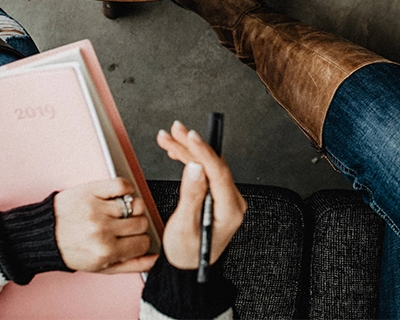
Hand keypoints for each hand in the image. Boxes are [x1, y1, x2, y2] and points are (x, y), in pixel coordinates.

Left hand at [54, 177, 156, 272]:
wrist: (43, 235)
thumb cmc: (71, 250)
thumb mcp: (101, 266)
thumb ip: (131, 265)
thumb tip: (155, 260)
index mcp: (106, 252)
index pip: (144, 243)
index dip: (140, 241)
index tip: (132, 239)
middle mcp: (102, 231)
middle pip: (142, 223)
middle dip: (135, 226)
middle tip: (122, 227)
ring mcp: (97, 209)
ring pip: (136, 205)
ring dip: (131, 208)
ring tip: (118, 213)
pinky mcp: (90, 191)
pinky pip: (122, 185)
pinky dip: (126, 188)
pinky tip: (119, 196)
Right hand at [155, 120, 246, 268]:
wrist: (188, 268)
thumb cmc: (186, 254)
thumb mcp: (184, 227)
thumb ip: (190, 196)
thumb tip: (195, 168)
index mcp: (229, 210)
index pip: (219, 173)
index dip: (204, 152)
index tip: (191, 137)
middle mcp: (231, 202)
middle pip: (213, 165)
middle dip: (192, 146)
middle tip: (174, 131)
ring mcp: (224, 198)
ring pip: (207, 166)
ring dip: (187, 150)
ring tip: (168, 138)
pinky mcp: (215, 196)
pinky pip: (204, 173)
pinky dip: (189, 161)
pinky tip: (175, 151)